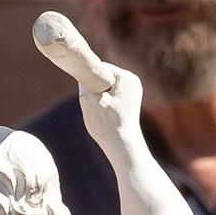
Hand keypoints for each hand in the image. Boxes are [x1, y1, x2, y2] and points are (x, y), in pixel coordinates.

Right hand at [36, 10, 139, 137]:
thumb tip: (81, 70)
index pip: (99, 68)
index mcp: (125, 77)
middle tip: (92, 105)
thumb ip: (84, 81)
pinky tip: (104, 113)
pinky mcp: (131, 100)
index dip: (88, 77)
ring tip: (100, 111)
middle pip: (103, 76)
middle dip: (94, 87)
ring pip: (106, 85)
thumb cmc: (106, 124)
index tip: (84, 90)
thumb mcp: (88, 99)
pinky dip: (104, 101)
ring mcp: (134, 90)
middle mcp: (133, 80)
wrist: (123, 146)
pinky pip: (111, 94)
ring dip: (98, 94)